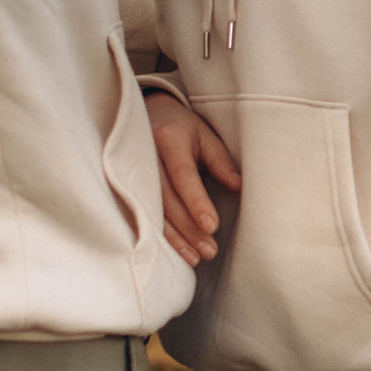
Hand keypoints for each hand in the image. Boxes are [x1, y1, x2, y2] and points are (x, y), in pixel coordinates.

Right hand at [145, 90, 239, 266]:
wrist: (148, 113)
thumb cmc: (182, 125)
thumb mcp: (205, 135)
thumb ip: (221, 161)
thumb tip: (241, 188)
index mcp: (168, 139)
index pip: (183, 176)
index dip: (196, 202)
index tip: (213, 226)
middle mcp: (146, 156)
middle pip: (167, 199)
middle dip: (189, 228)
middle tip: (210, 250)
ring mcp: (133, 172)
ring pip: (154, 211)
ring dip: (176, 238)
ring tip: (197, 257)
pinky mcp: (129, 186)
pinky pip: (144, 215)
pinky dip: (162, 236)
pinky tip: (178, 250)